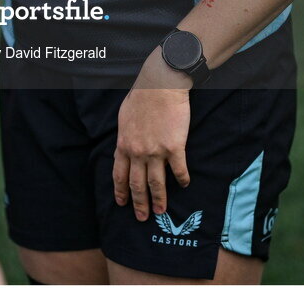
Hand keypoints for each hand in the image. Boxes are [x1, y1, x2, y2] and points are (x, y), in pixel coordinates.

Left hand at [112, 50, 191, 220]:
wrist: (160, 85)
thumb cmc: (142, 96)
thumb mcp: (124, 117)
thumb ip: (124, 136)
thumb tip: (123, 147)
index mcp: (124, 144)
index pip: (119, 175)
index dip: (120, 191)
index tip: (122, 204)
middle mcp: (138, 152)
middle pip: (137, 184)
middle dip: (139, 203)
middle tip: (142, 217)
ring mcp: (156, 151)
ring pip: (156, 183)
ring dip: (159, 199)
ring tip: (161, 211)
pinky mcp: (174, 147)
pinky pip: (179, 170)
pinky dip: (182, 179)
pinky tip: (184, 184)